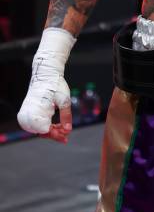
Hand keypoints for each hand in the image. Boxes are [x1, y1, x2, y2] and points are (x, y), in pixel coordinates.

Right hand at [17, 27, 75, 143]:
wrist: (46, 75)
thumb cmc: (55, 85)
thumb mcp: (64, 100)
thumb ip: (66, 115)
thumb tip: (68, 130)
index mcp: (37, 110)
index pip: (45, 130)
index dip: (55, 135)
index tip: (66, 136)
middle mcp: (29, 114)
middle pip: (41, 131)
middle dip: (54, 134)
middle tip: (66, 135)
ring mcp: (27, 113)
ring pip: (38, 129)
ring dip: (50, 131)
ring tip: (63, 130)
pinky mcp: (29, 112)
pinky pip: (36, 124)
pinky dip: (46, 126)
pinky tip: (56, 126)